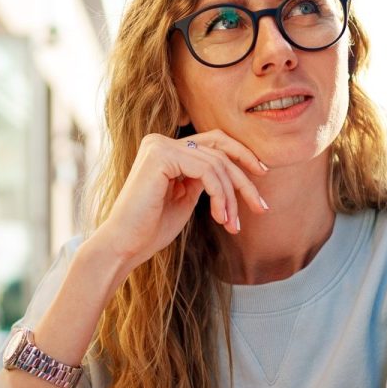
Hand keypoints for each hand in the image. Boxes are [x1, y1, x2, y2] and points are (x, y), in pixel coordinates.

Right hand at [86, 131, 268, 270]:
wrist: (125, 246)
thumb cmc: (151, 229)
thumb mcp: (185, 198)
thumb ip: (203, 180)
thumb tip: (233, 171)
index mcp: (165, 149)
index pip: (213, 143)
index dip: (241, 156)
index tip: (261, 176)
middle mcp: (160, 141)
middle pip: (219, 151)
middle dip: (244, 180)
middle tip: (261, 207)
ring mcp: (159, 146)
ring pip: (216, 164)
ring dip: (231, 198)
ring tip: (232, 225)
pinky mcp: (161, 157)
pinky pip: (207, 171)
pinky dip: (220, 196)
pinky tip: (220, 217)